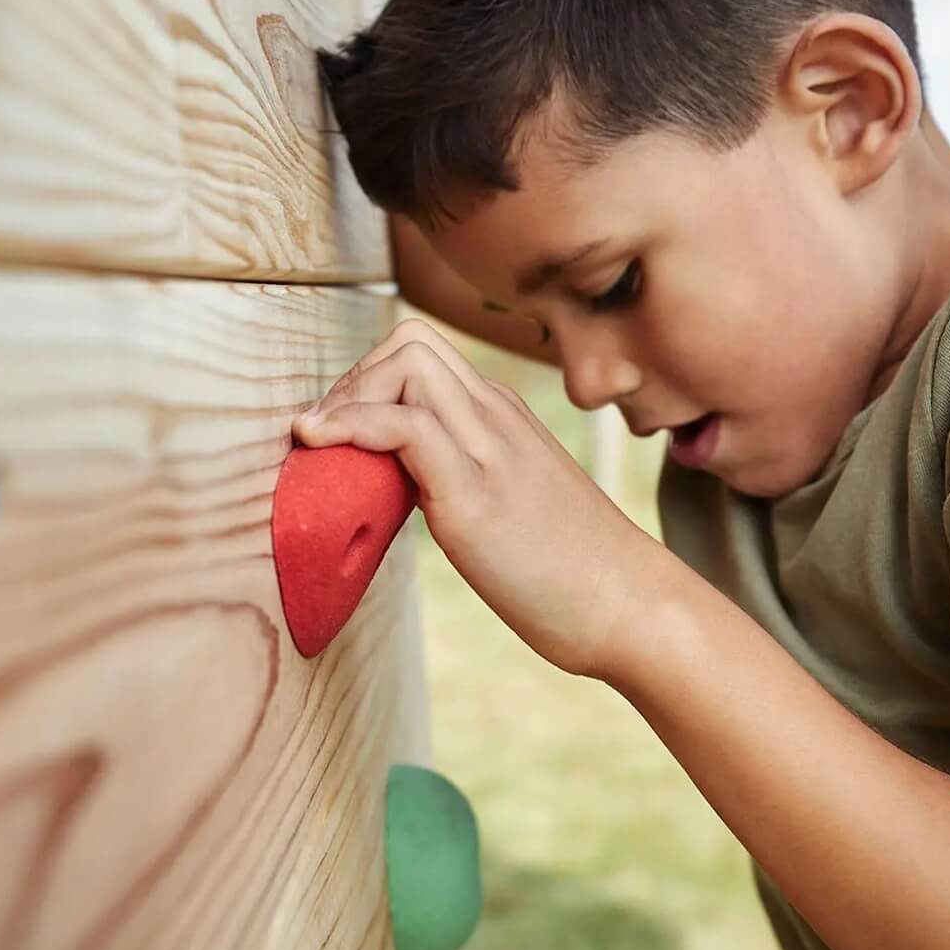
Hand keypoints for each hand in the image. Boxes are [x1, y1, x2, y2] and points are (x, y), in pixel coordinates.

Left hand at [292, 317, 658, 678]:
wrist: (632, 606)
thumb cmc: (574, 569)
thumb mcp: (514, 502)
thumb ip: (469, 476)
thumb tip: (404, 487)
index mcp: (505, 416)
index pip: (423, 356)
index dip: (369, 381)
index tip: (340, 431)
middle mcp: (498, 416)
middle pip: (409, 343)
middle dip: (352, 379)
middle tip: (324, 437)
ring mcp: (490, 449)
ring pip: (405, 364)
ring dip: (346, 397)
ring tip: (318, 446)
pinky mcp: (475, 494)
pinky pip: (403, 426)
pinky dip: (351, 424)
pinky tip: (320, 447)